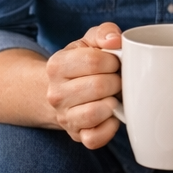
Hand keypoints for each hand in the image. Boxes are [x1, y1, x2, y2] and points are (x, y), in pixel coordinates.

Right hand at [45, 22, 125, 148]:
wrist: (63, 92)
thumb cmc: (83, 64)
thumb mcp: (90, 42)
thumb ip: (104, 32)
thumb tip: (115, 40)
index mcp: (57, 65)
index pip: (94, 61)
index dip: (113, 61)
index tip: (114, 63)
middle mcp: (56, 93)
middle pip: (100, 87)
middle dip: (117, 82)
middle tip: (116, 81)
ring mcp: (64, 117)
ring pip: (96, 113)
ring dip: (113, 103)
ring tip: (113, 96)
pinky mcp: (76, 136)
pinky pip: (95, 139)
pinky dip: (109, 128)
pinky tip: (111, 116)